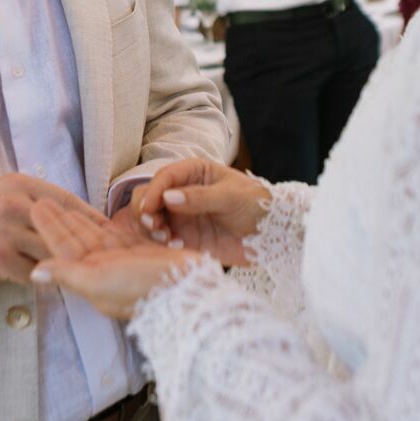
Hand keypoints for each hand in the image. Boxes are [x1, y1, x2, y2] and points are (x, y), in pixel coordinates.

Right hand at [0, 175, 113, 285]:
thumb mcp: (7, 194)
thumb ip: (39, 200)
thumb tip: (80, 214)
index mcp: (20, 184)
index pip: (66, 200)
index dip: (90, 217)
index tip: (108, 230)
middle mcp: (14, 204)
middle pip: (62, 228)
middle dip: (83, 244)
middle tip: (103, 256)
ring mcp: (6, 231)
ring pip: (50, 252)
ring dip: (61, 263)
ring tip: (77, 271)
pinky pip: (33, 271)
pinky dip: (40, 276)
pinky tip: (44, 278)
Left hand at [30, 201, 196, 318]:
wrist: (188, 290)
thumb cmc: (141, 288)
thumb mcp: (99, 282)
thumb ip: (67, 274)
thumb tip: (34, 273)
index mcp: (91, 278)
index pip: (64, 248)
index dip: (50, 228)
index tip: (36, 208)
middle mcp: (105, 271)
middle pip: (76, 240)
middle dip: (61, 221)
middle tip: (43, 200)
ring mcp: (123, 262)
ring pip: (94, 236)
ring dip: (78, 220)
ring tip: (62, 203)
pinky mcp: (142, 254)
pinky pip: (116, 235)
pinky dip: (103, 224)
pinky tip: (95, 216)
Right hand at [138, 159, 268, 264]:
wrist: (273, 236)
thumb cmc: (257, 205)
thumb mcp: (231, 197)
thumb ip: (200, 197)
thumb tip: (168, 197)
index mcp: (195, 173)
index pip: (165, 177)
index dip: (153, 191)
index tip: (149, 208)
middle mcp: (183, 193)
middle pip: (151, 197)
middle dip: (147, 211)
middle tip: (155, 226)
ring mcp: (182, 216)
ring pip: (152, 219)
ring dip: (152, 229)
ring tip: (165, 238)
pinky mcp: (185, 238)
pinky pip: (163, 240)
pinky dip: (162, 244)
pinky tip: (176, 247)